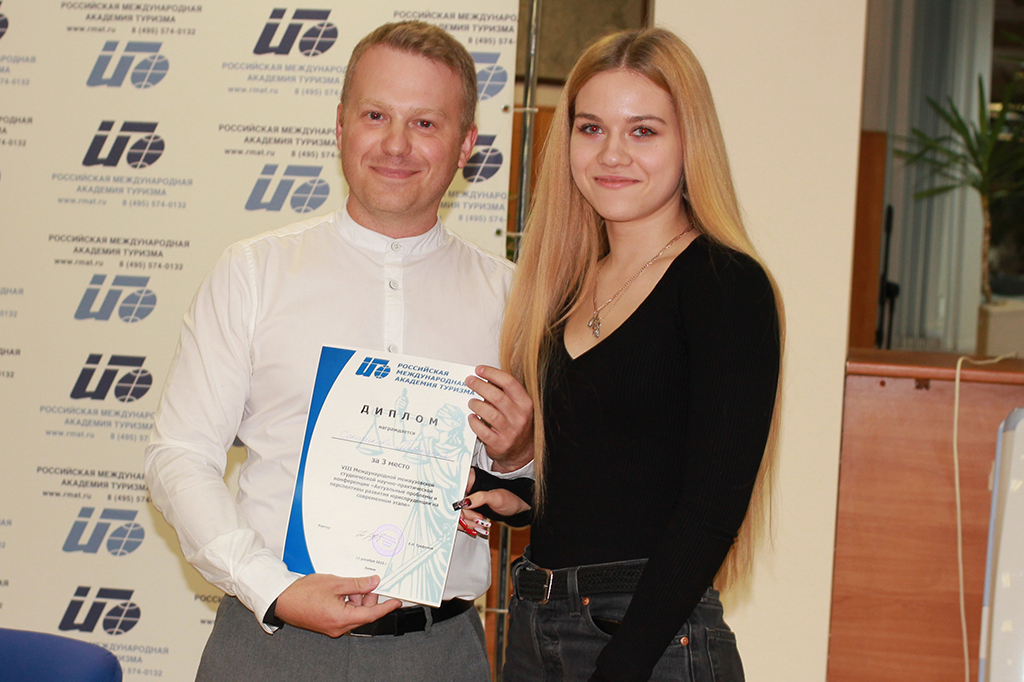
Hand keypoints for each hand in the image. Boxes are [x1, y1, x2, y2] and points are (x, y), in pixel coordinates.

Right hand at [273, 573, 401, 636]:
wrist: (282, 600)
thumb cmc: (303, 593)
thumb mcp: (335, 583)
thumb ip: (357, 584)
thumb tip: (373, 582)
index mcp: (342, 618)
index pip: (371, 614)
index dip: (386, 607)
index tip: (396, 602)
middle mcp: (338, 627)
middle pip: (363, 614)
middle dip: (367, 598)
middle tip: (368, 583)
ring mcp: (332, 627)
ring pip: (353, 613)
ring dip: (355, 599)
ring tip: (348, 584)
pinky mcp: (327, 624)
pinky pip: (344, 614)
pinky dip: (346, 603)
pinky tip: (342, 590)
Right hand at [457, 489, 530, 536]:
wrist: (515, 507)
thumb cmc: (509, 498)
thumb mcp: (496, 497)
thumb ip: (480, 498)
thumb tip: (464, 502)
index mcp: (470, 478)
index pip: (454, 491)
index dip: (457, 504)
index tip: (462, 514)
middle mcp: (465, 488)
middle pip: (454, 504)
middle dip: (465, 515)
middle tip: (478, 518)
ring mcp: (466, 499)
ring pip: (457, 513)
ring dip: (468, 522)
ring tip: (481, 522)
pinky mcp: (467, 508)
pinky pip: (462, 518)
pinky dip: (469, 524)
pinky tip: (478, 526)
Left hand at [466, 365, 533, 472]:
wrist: (522, 451)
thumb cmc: (516, 424)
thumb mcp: (517, 407)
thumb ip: (504, 393)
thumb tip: (484, 379)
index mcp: (525, 403)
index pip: (509, 383)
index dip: (492, 373)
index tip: (479, 370)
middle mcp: (520, 417)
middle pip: (497, 396)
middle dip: (480, 386)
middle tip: (469, 381)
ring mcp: (510, 432)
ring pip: (489, 413)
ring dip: (476, 404)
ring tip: (470, 401)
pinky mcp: (500, 444)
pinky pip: (483, 431)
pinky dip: (474, 422)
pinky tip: (471, 417)